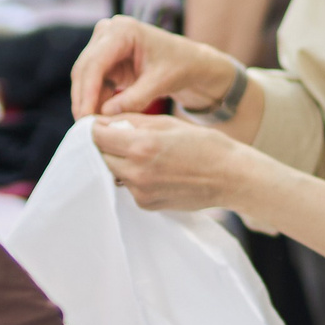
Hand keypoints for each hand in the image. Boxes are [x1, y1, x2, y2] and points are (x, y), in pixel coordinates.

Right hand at [70, 16, 241, 118]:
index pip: (95, 63)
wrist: (189, 62)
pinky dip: (95, 100)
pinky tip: (98, 119)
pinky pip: (93, 82)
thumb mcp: (160, 83)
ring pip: (85, 77)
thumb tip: (105, 114)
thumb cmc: (179, 66)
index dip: (87, 91)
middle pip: (85, 69)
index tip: (85, 117)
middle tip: (83, 128)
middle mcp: (108, 32)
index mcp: (123, 30)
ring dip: (87, 101)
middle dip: (83, 99)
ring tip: (91, 128)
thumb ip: (134, 99)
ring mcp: (104, 44)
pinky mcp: (105, 59)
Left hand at [89, 114, 254, 213]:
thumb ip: (132, 121)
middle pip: (100, 155)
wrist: (229, 177)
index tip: (99, 123)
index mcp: (141, 145)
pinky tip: (153, 170)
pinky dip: (133, 176)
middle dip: (105, 144)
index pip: (98, 135)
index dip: (95, 127)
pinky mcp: (145, 204)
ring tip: (140, 152)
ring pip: (112, 172)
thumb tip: (104, 119)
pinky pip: (127, 186)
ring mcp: (140, 191)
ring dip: (118, 161)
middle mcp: (136, 171)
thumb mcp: (167, 123)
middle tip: (117, 136)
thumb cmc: (203, 144)